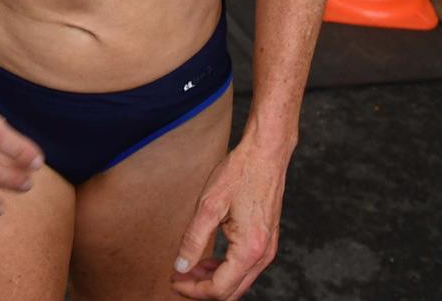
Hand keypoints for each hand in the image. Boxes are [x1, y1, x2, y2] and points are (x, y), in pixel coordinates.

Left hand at [172, 137, 287, 299]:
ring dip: (214, 280)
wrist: (266, 153)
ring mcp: (268, 249)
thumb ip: (193, 239)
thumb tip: (180, 267)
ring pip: (239, 282)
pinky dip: (226, 269)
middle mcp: (263, 255)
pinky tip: (208, 260)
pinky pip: (246, 267)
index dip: (193, 290)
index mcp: (249, 250)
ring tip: (189, 269)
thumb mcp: (209, 205)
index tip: (173, 281)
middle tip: (178, 279)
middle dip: (202, 289)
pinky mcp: (267, 240)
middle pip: (231, 292)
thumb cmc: (240, 174)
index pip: (219, 289)